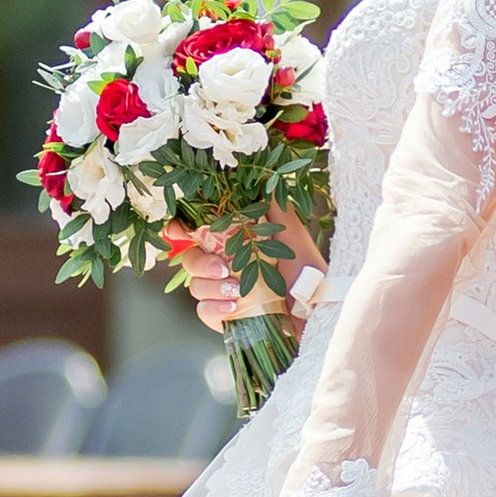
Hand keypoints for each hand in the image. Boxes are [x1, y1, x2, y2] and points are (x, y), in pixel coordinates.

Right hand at [169, 208, 325, 333]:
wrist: (319, 317)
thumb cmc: (311, 275)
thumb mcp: (295, 236)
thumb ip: (275, 208)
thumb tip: (258, 177)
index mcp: (238, 242)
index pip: (199, 231)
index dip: (181, 227)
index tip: (175, 228)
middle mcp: (227, 265)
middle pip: (190, 257)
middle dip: (199, 261)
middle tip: (224, 269)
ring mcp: (224, 294)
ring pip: (195, 285)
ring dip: (211, 286)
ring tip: (236, 292)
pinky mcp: (226, 319)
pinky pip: (204, 311)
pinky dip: (215, 308)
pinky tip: (234, 308)